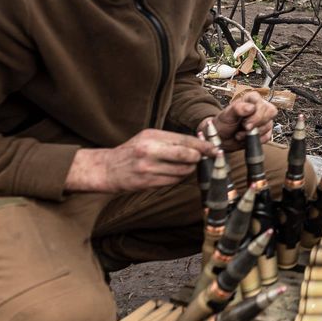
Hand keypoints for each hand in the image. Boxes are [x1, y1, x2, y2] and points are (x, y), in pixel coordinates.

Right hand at [66, 129, 215, 192]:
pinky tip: (174, 173)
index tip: (215, 149)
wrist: (106, 169)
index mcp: (152, 137)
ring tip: (185, 165)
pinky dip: (178, 178)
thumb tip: (198, 144)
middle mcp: (150, 151)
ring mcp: (148, 169)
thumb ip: (171, 140)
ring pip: (182, 171)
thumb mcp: (148, 138)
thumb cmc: (131, 152)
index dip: (203, 145)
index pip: (185, 140)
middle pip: (187, 156)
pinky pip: (173, 181)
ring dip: (189, 169)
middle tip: (203, 158)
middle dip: (199, 158)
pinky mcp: (148, 183)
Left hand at [209, 93, 278, 151]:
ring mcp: (264, 119)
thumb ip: (238, 108)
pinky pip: (267, 136)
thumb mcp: (227, 114)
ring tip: (241, 134)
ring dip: (254, 134)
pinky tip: (247, 138)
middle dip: (257, 125)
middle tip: (245, 129)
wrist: (222, 137)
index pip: (263, 104)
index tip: (246, 124)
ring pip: (268, 126)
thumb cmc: (224, 123)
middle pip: (270, 113)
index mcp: (252, 99)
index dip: (257, 116)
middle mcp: (260, 107)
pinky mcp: (266, 131)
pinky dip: (257, 140)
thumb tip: (250, 108)